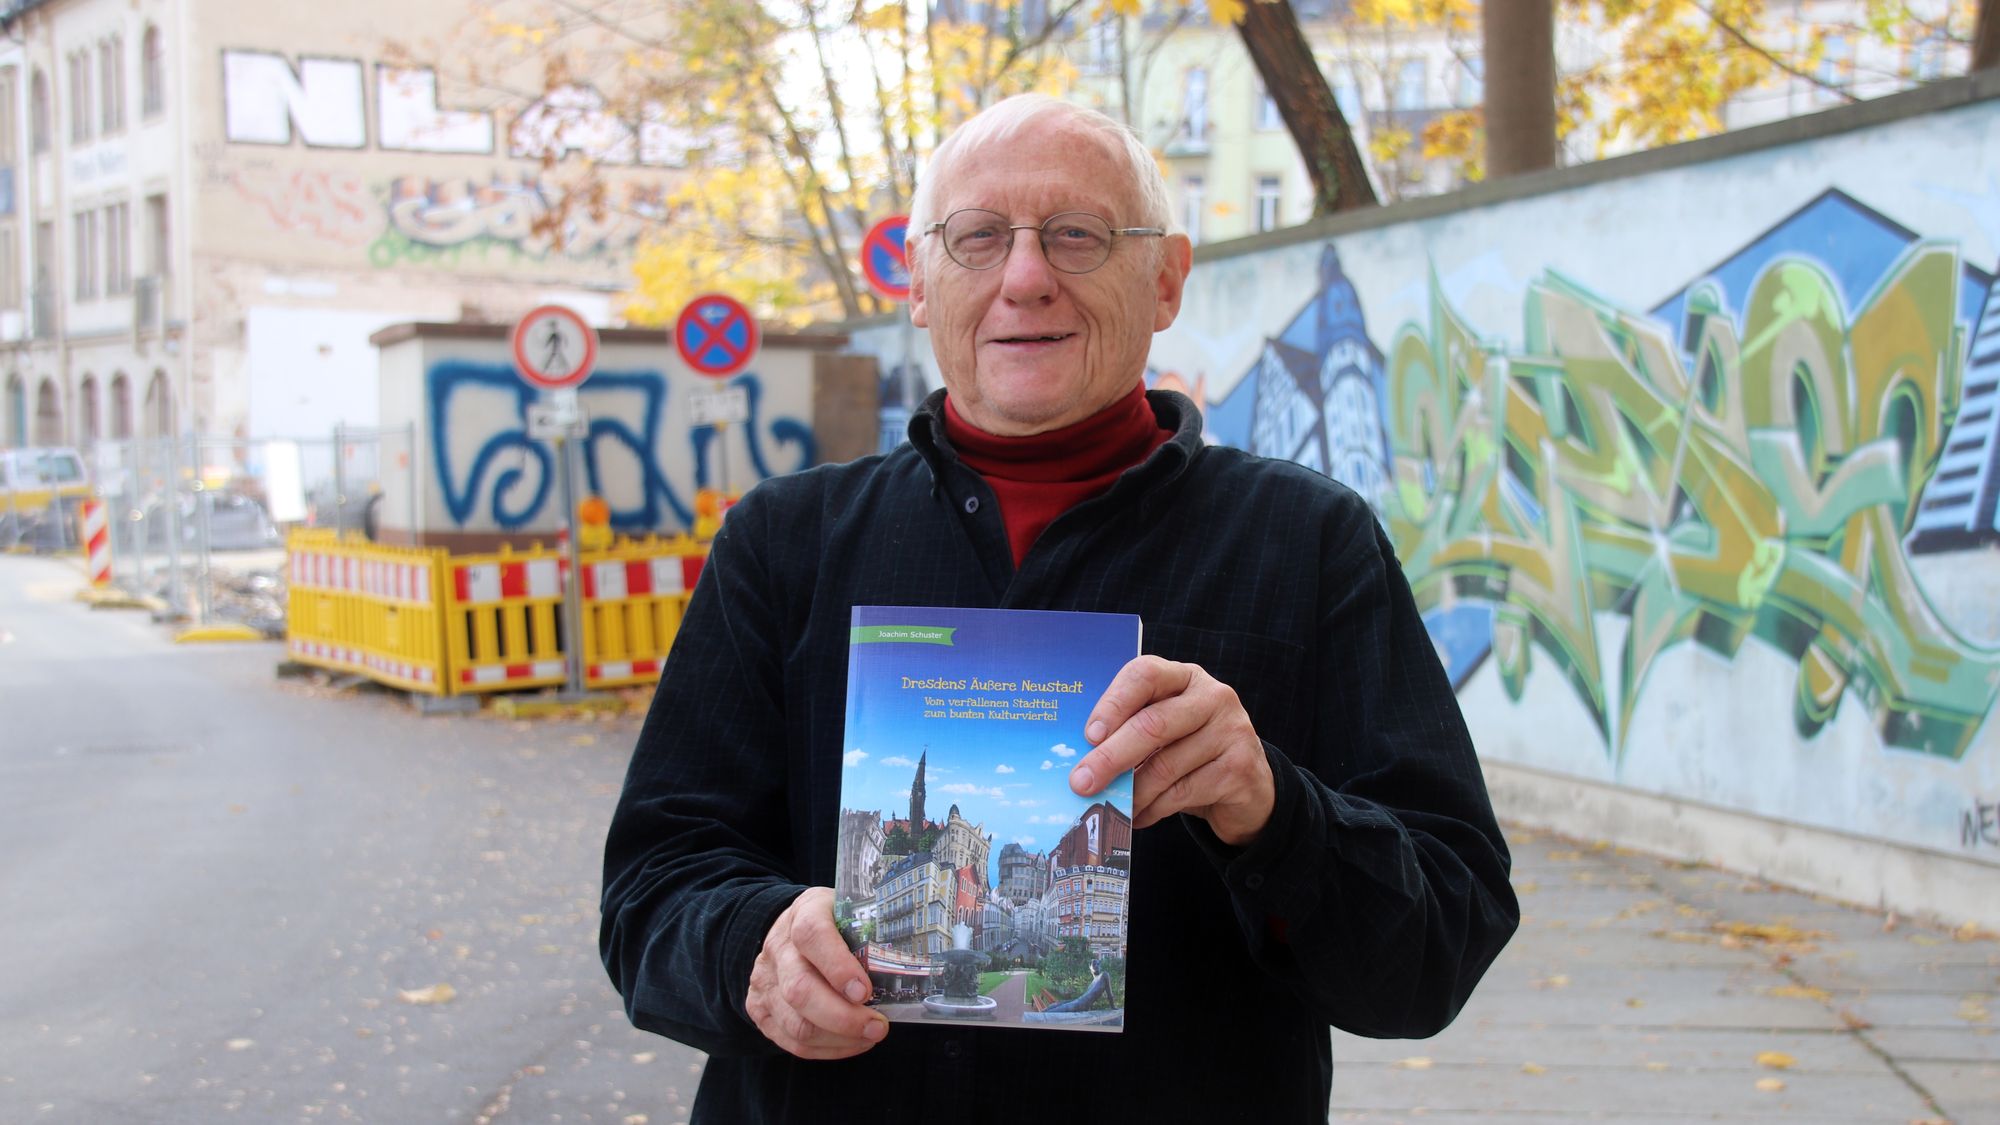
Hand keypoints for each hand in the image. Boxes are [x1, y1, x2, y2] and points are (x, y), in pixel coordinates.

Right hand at [744, 887, 888, 1058]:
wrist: (787, 930)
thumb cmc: (832, 923)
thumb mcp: (850, 910)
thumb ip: (872, 928)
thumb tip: (912, 957)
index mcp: (803, 914)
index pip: (812, 936)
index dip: (838, 967)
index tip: (865, 991)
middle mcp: (778, 948)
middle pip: (800, 990)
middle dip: (843, 1017)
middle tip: (878, 1026)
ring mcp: (765, 981)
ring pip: (796, 1023)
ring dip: (839, 1038)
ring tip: (870, 1035)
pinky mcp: (760, 1010)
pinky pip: (792, 1042)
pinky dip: (827, 1049)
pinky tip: (851, 1042)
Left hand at [1069, 656, 1273, 846]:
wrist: (1248, 787)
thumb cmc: (1192, 753)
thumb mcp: (1166, 732)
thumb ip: (1132, 732)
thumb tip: (1083, 760)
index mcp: (1186, 677)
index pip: (1145, 674)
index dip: (1113, 703)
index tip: (1089, 735)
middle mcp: (1213, 697)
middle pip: (1153, 724)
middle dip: (1111, 757)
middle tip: (1081, 782)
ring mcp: (1231, 731)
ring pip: (1165, 766)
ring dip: (1131, 792)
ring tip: (1110, 805)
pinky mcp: (1239, 769)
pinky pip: (1182, 793)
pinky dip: (1152, 809)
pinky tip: (1138, 817)